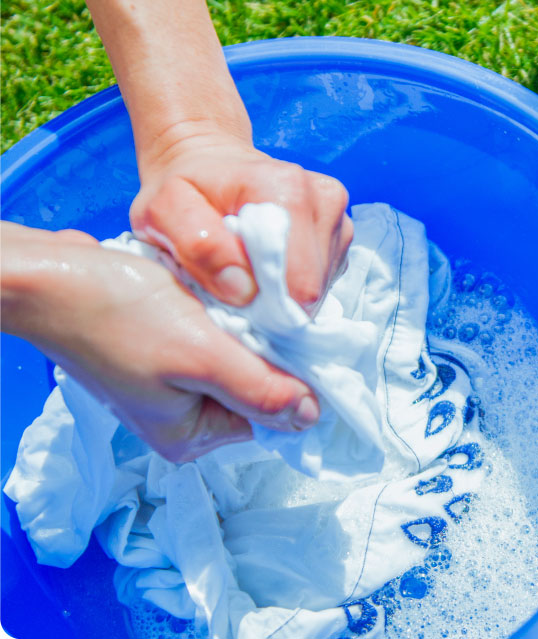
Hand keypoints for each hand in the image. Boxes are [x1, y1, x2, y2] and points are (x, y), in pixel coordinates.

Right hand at [1, 222, 320, 462]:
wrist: (51, 275)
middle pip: (252, 387)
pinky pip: (212, 340)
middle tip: (262, 313)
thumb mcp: (201, 356)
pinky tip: (216, 297)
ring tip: (235, 302)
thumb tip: (310, 417)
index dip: (290, 379)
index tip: (300, 339)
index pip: (268, 415)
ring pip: (235, 359)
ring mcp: (169, 384)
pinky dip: (221, 319)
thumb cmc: (120, 316)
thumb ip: (259, 389)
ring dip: (244, 331)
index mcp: (190, 435)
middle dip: (264, 350)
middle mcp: (181, 418)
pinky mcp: (162, 351)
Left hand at [130, 128, 353, 312]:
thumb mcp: (164, 211)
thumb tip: (244, 290)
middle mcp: (324, 198)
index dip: (267, 304)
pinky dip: (295, 280)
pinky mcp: (341, 230)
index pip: (299, 281)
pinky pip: (324, 276)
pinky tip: (268, 263)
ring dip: (285, 289)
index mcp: (286, 190)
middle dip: (275, 298)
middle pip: (312, 287)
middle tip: (237, 282)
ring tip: (250, 267)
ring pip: (320, 285)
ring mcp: (338, 215)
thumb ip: (198, 247)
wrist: (208, 157)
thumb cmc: (184, 186)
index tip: (235, 297)